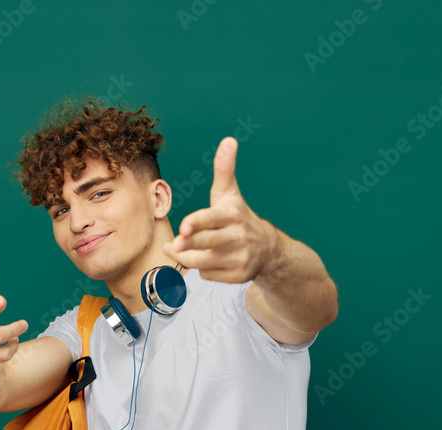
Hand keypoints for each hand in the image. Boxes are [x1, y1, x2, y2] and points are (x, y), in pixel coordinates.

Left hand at [162, 136, 279, 282]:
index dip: (196, 224)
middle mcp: (238, 237)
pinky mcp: (238, 276)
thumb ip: (224, 169)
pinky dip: (202, 270)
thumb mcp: (230, 193)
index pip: (211, 219)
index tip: (183, 227)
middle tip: (173, 245)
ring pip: (203, 263)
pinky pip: (209, 275)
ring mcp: (239, 258)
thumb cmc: (239, 217)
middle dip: (186, 246)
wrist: (267, 248)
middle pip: (205, 243)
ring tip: (177, 249)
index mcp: (232, 215)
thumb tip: (228, 140)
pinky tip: (205, 260)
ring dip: (186, 258)